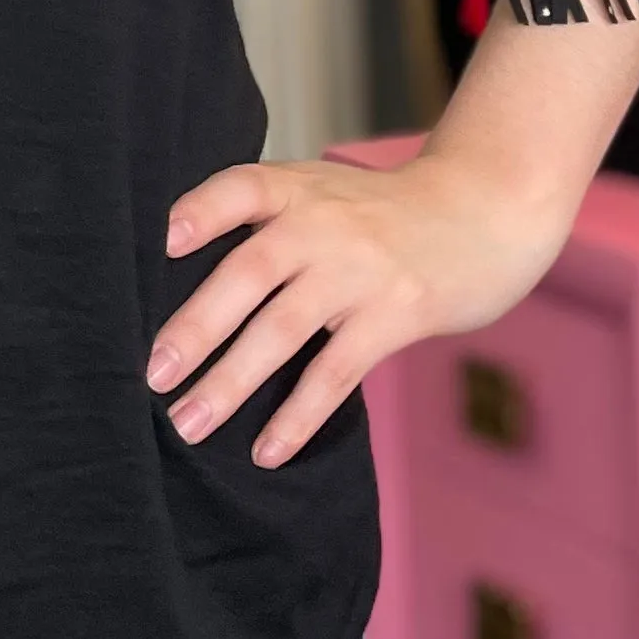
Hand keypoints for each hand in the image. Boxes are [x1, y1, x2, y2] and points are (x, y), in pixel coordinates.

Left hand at [148, 144, 577, 468]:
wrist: (485, 211)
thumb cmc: (385, 214)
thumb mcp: (326, 193)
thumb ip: (268, 220)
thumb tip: (183, 278)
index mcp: (298, 189)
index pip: (241, 187)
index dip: (200, 210)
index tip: (163, 240)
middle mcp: (323, 224)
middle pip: (248, 272)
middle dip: (195, 327)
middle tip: (153, 375)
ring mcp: (360, 270)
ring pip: (283, 329)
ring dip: (231, 382)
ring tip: (189, 423)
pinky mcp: (396, 313)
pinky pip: (336, 372)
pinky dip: (297, 415)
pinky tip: (266, 450)